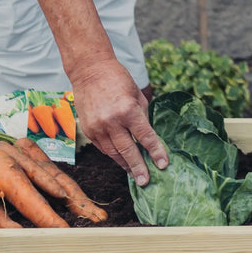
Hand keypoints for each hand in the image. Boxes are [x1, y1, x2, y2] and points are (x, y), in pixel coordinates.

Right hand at [70, 59, 169, 185]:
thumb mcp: (137, 95)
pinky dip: (113, 155)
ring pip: (113, 153)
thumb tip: (148, 137)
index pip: (145, 136)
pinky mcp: (88, 130)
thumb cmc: (118, 80)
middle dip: (138, 167)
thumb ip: (143, 117)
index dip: (156, 152)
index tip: (163, 164)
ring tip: (135, 175)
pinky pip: (103, 148)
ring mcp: (98, 127)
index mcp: (128, 110)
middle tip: (146, 182)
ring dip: (125, 165)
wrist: (90, 70)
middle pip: (128, 150)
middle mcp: (111, 121)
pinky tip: (121, 160)